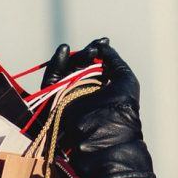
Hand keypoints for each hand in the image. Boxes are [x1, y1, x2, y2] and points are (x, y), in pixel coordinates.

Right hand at [41, 37, 155, 177]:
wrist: (105, 136)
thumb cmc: (122, 108)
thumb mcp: (125, 79)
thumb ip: (114, 60)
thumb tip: (103, 45)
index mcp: (103, 89)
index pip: (95, 65)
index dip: (97, 51)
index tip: (103, 42)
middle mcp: (85, 93)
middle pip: (79, 66)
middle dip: (86, 54)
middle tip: (94, 50)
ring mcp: (69, 98)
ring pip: (66, 71)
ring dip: (74, 58)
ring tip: (85, 52)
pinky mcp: (54, 102)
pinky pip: (51, 81)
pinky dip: (56, 65)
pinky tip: (64, 50)